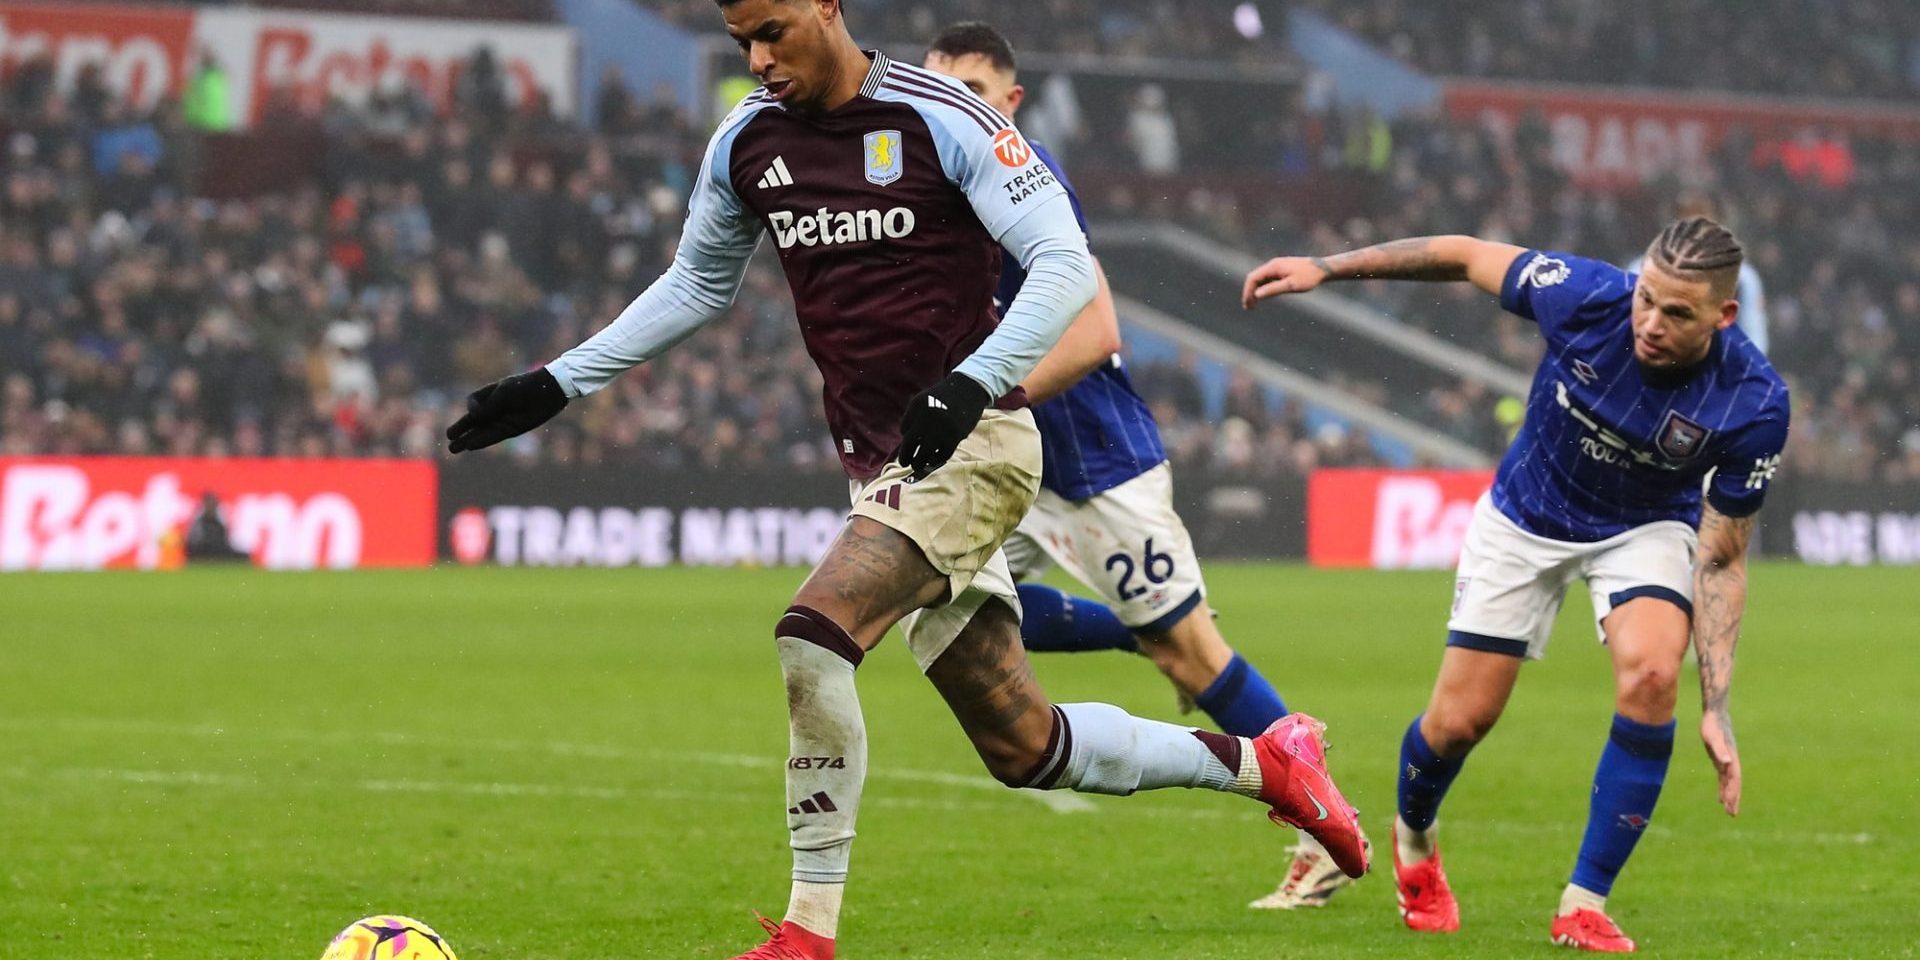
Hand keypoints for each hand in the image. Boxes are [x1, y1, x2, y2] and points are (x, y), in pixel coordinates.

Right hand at [445, 367, 569, 453]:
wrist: (548, 391)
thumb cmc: (524, 387)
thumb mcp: (503, 395)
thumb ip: (487, 408)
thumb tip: (471, 418)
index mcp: (490, 394)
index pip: (472, 403)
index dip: (470, 408)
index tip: (474, 410)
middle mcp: (494, 409)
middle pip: (473, 421)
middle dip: (460, 430)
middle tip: (449, 437)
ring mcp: (502, 420)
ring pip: (480, 432)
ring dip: (467, 440)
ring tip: (453, 448)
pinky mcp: (511, 430)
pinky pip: (493, 437)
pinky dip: (481, 441)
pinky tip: (470, 446)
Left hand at [896, 372, 990, 481]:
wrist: (968, 388)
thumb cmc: (944, 397)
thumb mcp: (924, 399)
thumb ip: (913, 415)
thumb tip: (905, 436)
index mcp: (917, 407)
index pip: (904, 429)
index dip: (906, 437)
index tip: (910, 443)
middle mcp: (927, 417)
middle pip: (910, 443)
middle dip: (905, 456)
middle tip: (904, 464)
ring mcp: (941, 428)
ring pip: (924, 453)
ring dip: (919, 463)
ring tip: (918, 466)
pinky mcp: (956, 436)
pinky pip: (942, 454)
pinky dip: (936, 460)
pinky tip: (933, 461)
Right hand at [1241, 256, 1330, 308]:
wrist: (1322, 268)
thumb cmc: (1308, 277)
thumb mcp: (1291, 285)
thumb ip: (1273, 289)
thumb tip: (1256, 295)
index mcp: (1273, 267)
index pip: (1253, 278)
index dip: (1247, 292)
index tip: (1247, 305)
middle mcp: (1273, 265)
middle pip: (1254, 278)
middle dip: (1249, 293)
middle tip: (1248, 308)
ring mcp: (1277, 268)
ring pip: (1260, 280)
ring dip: (1255, 292)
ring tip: (1253, 306)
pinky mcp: (1281, 271)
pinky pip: (1267, 280)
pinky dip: (1262, 289)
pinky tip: (1263, 298)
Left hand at [1701, 709, 1741, 815]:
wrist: (1715, 714)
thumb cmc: (1712, 725)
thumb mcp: (1712, 737)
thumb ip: (1720, 750)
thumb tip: (1727, 762)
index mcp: (1731, 758)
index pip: (1734, 780)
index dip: (1733, 793)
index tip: (1730, 806)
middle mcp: (1731, 761)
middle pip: (1734, 783)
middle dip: (1733, 798)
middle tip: (1732, 814)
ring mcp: (1726, 760)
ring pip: (1729, 782)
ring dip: (1729, 795)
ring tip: (1728, 809)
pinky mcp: (1720, 758)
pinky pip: (1723, 776)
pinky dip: (1723, 787)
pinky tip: (1720, 796)